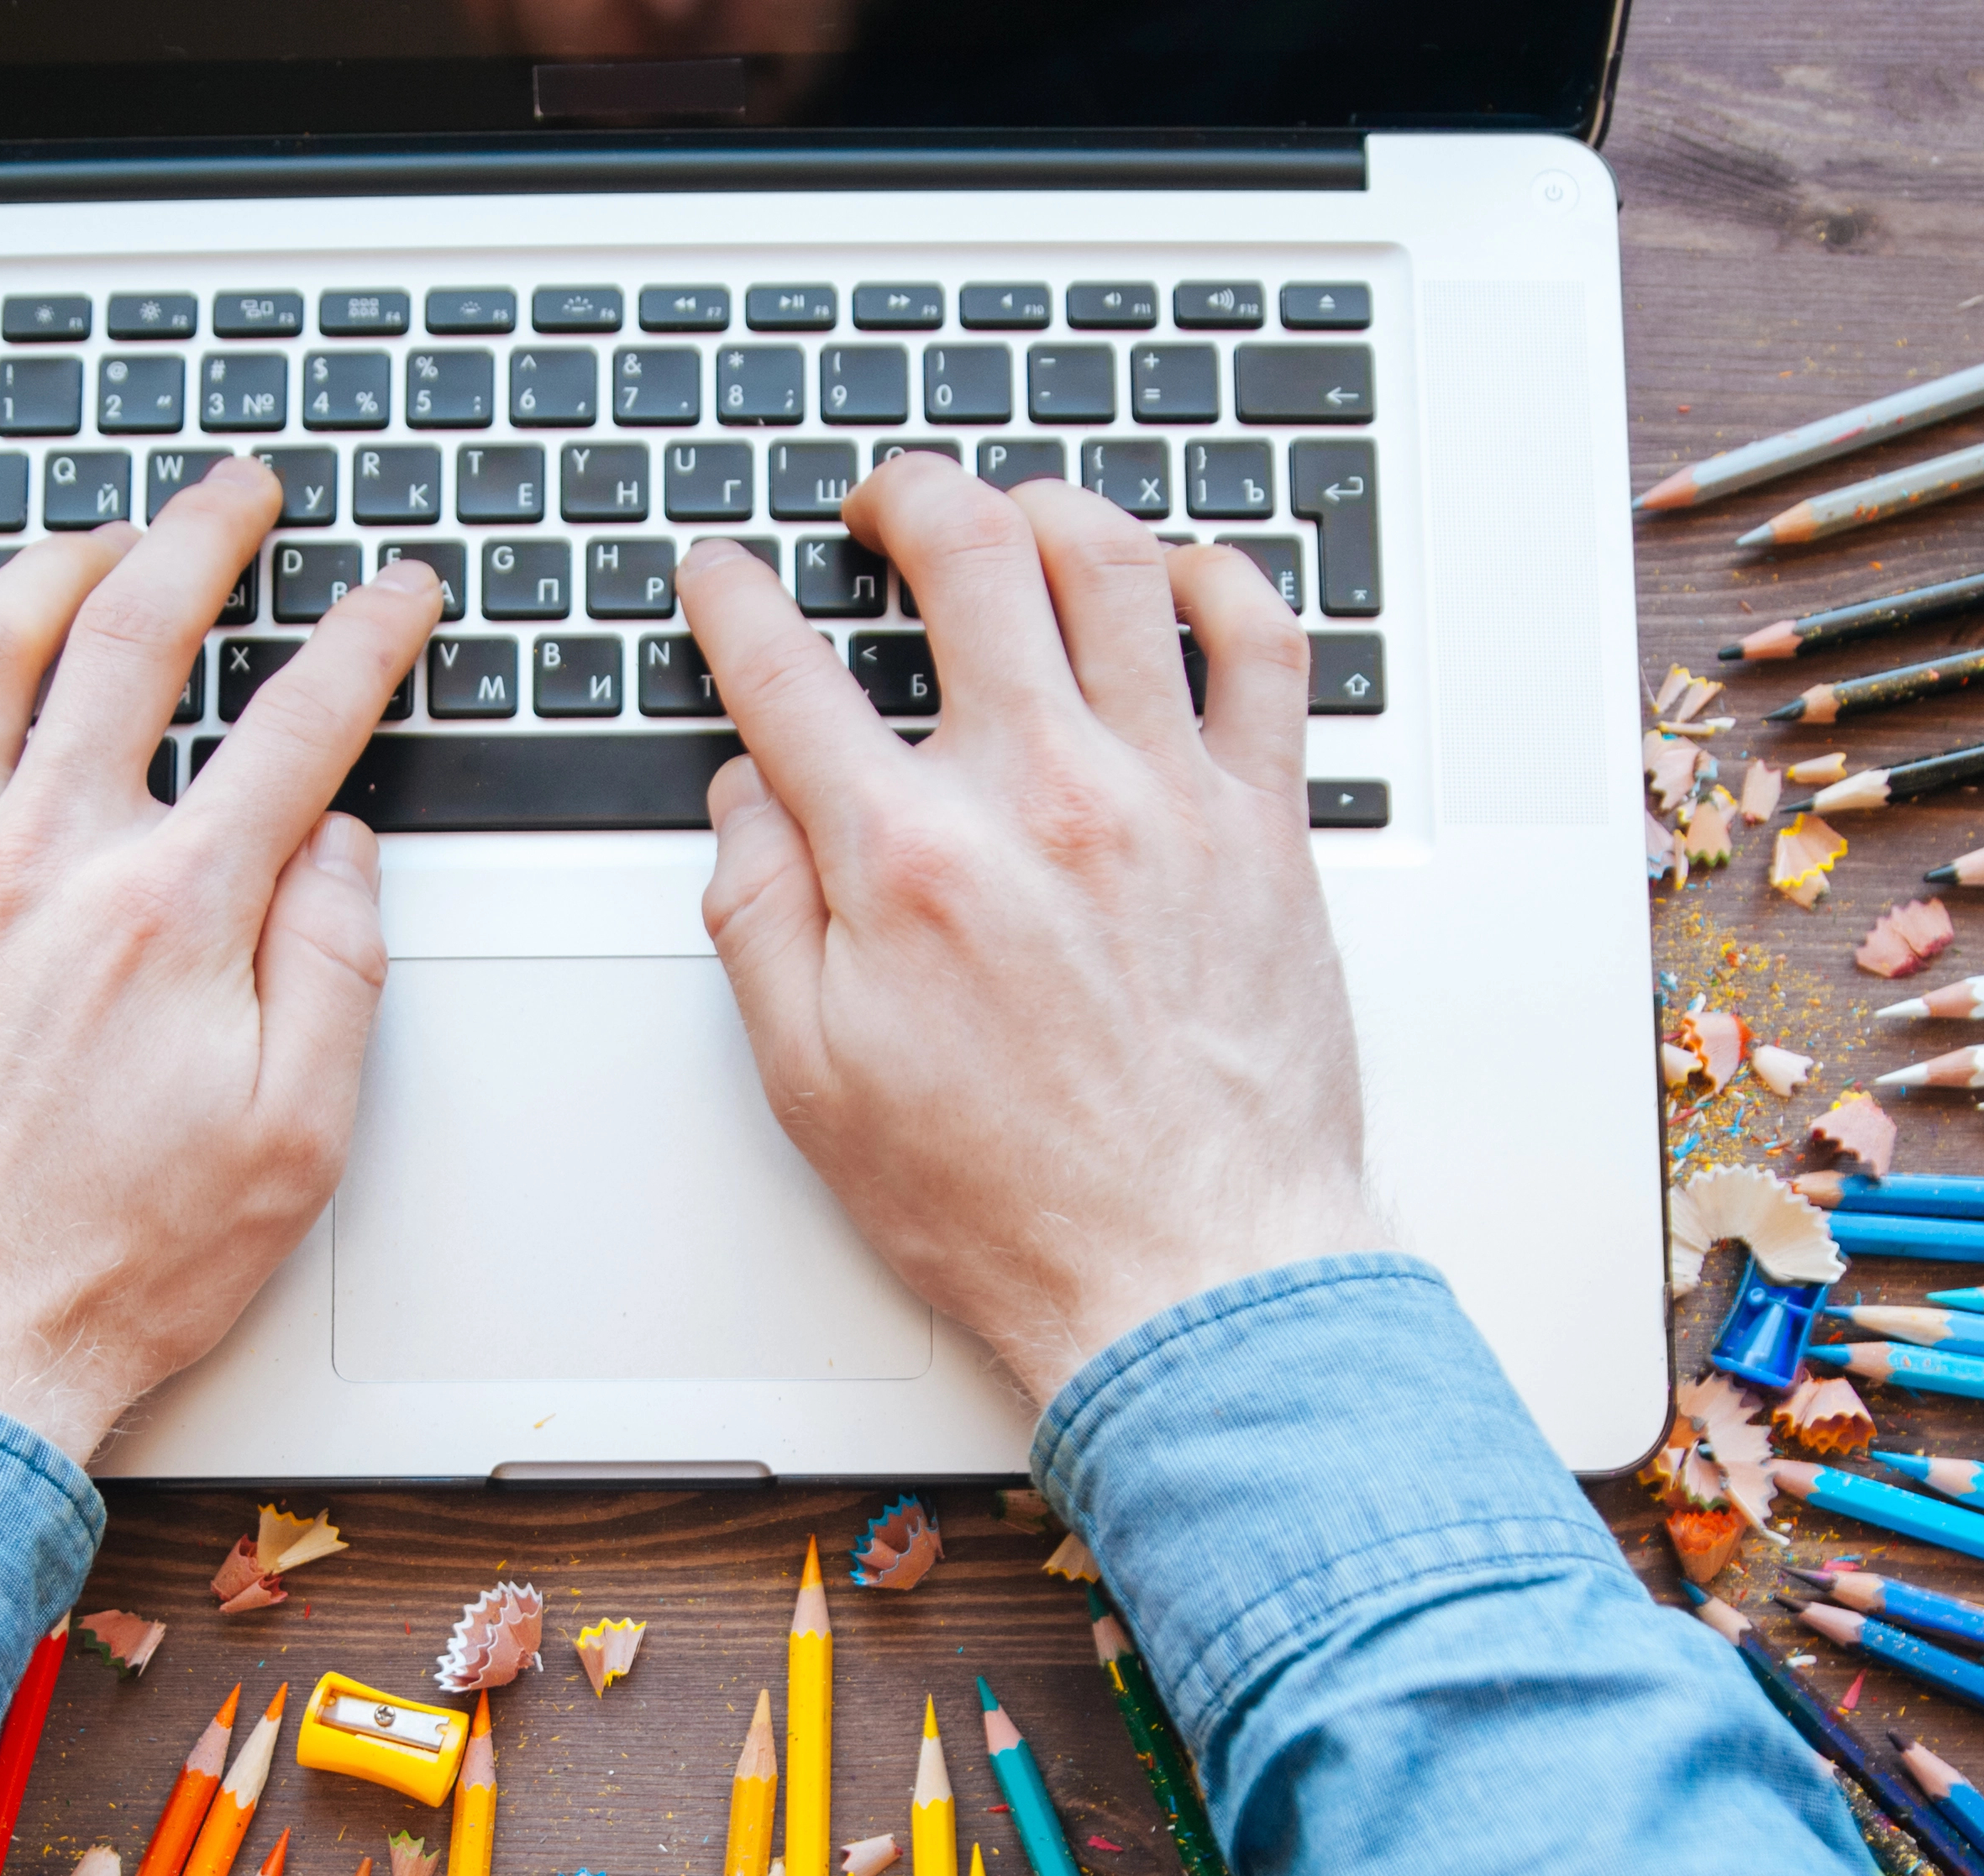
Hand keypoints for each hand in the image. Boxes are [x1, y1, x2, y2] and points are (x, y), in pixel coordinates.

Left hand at [0, 465, 447, 1464]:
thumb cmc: (107, 1270)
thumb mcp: (297, 1145)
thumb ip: (336, 974)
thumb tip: (338, 848)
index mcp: (175, 914)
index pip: (300, 724)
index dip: (367, 638)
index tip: (397, 594)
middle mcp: (45, 864)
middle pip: (134, 635)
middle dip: (205, 537)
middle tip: (242, 495)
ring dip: (47, 565)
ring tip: (96, 539)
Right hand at [674, 460, 1377, 1406]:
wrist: (1186, 1272)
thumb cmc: (1010, 1201)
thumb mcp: (813, 1083)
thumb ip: (759, 918)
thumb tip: (744, 803)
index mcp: (907, 861)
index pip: (786, 669)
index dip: (731, 599)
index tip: (718, 578)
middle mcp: (1040, 797)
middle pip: (966, 552)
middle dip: (904, 495)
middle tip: (881, 507)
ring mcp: (1166, 796)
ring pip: (1113, 562)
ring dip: (1049, 509)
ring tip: (1016, 520)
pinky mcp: (1264, 824)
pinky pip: (1264, 646)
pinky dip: (1222, 581)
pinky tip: (1183, 579)